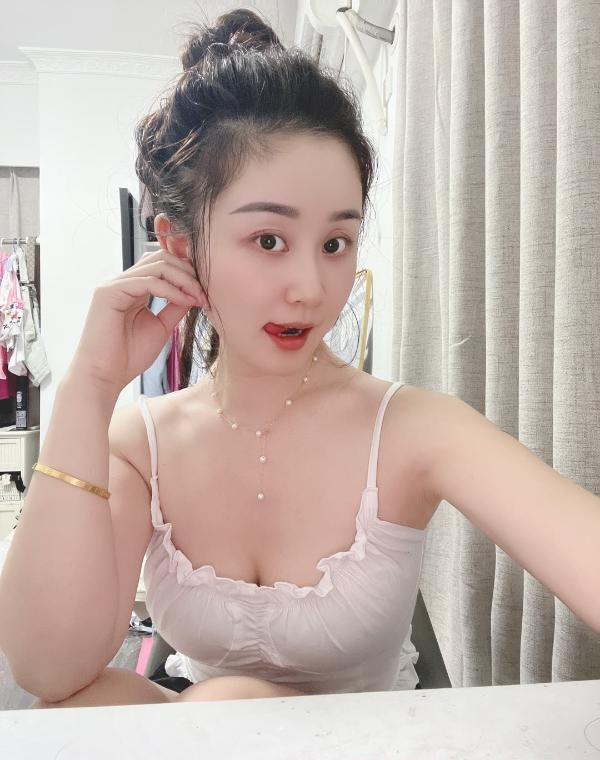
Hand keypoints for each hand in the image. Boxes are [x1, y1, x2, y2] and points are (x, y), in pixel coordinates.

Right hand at [69, 249, 206, 391]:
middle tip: (205, 293)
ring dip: (184, 280)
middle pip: (162, 258)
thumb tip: (195, 292)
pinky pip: (148, 281)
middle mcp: (123, 281)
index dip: (188, 273)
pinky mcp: (109, 292)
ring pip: (157, 265)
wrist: (105, 376)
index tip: (206, 293)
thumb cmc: (129, 357)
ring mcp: (114, 284)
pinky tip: (185, 301)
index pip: (164, 264)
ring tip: (199, 297)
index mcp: (134, 288)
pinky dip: (171, 290)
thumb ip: (175, 306)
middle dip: (189, 272)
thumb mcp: (162, 327)